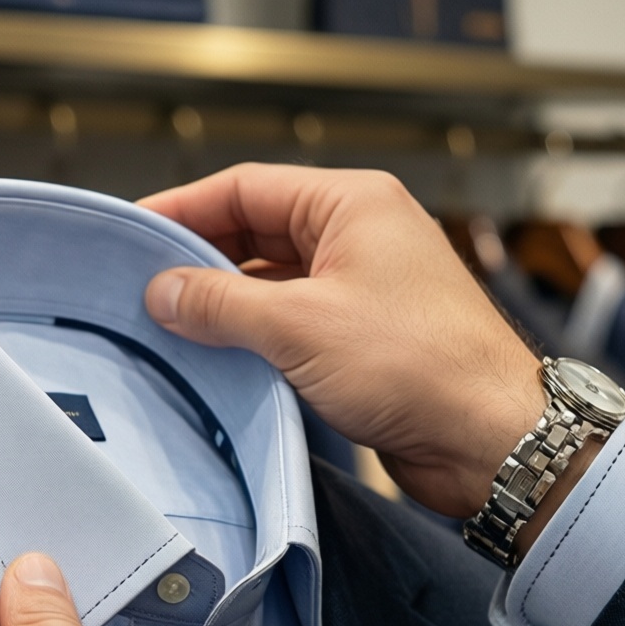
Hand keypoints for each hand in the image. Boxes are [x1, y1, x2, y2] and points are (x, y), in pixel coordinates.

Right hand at [140, 165, 548, 520]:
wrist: (490, 438)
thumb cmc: (421, 366)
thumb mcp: (300, 325)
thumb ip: (222, 304)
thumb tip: (164, 291)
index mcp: (354, 204)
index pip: (246, 187)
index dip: (184, 208)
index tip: (134, 232)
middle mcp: (361, 238)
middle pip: (257, 232)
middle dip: (202, 260)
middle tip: (144, 289)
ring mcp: (365, 290)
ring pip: (273, 283)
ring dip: (227, 305)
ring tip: (172, 328)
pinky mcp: (366, 340)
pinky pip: (295, 325)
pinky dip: (256, 338)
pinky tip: (221, 359)